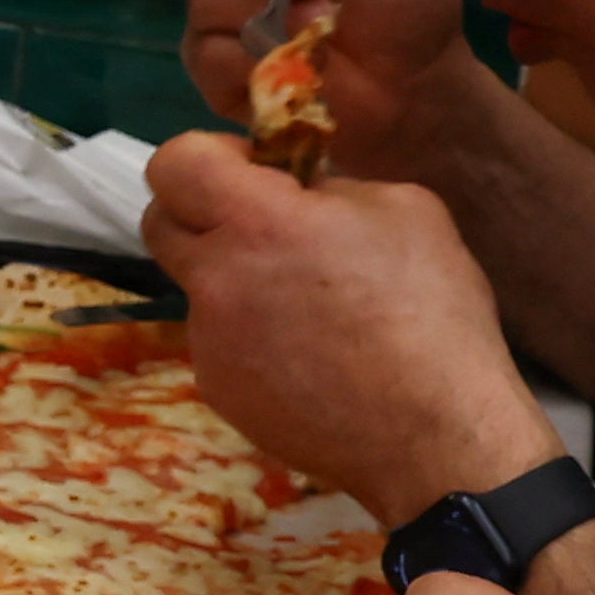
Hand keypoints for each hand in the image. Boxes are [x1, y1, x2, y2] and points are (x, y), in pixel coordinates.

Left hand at [141, 137, 554, 527]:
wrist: (434, 436)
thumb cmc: (433, 313)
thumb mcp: (405, 211)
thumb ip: (333, 188)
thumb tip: (301, 192)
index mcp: (257, 223)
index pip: (175, 163)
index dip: (208, 158)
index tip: (255, 174)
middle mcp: (215, 281)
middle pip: (161, 223)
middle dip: (201, 213)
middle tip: (263, 230)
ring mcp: (209, 343)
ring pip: (197, 287)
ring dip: (235, 282)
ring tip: (310, 310)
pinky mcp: (218, 392)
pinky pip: (221, 342)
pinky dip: (252, 339)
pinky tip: (311, 358)